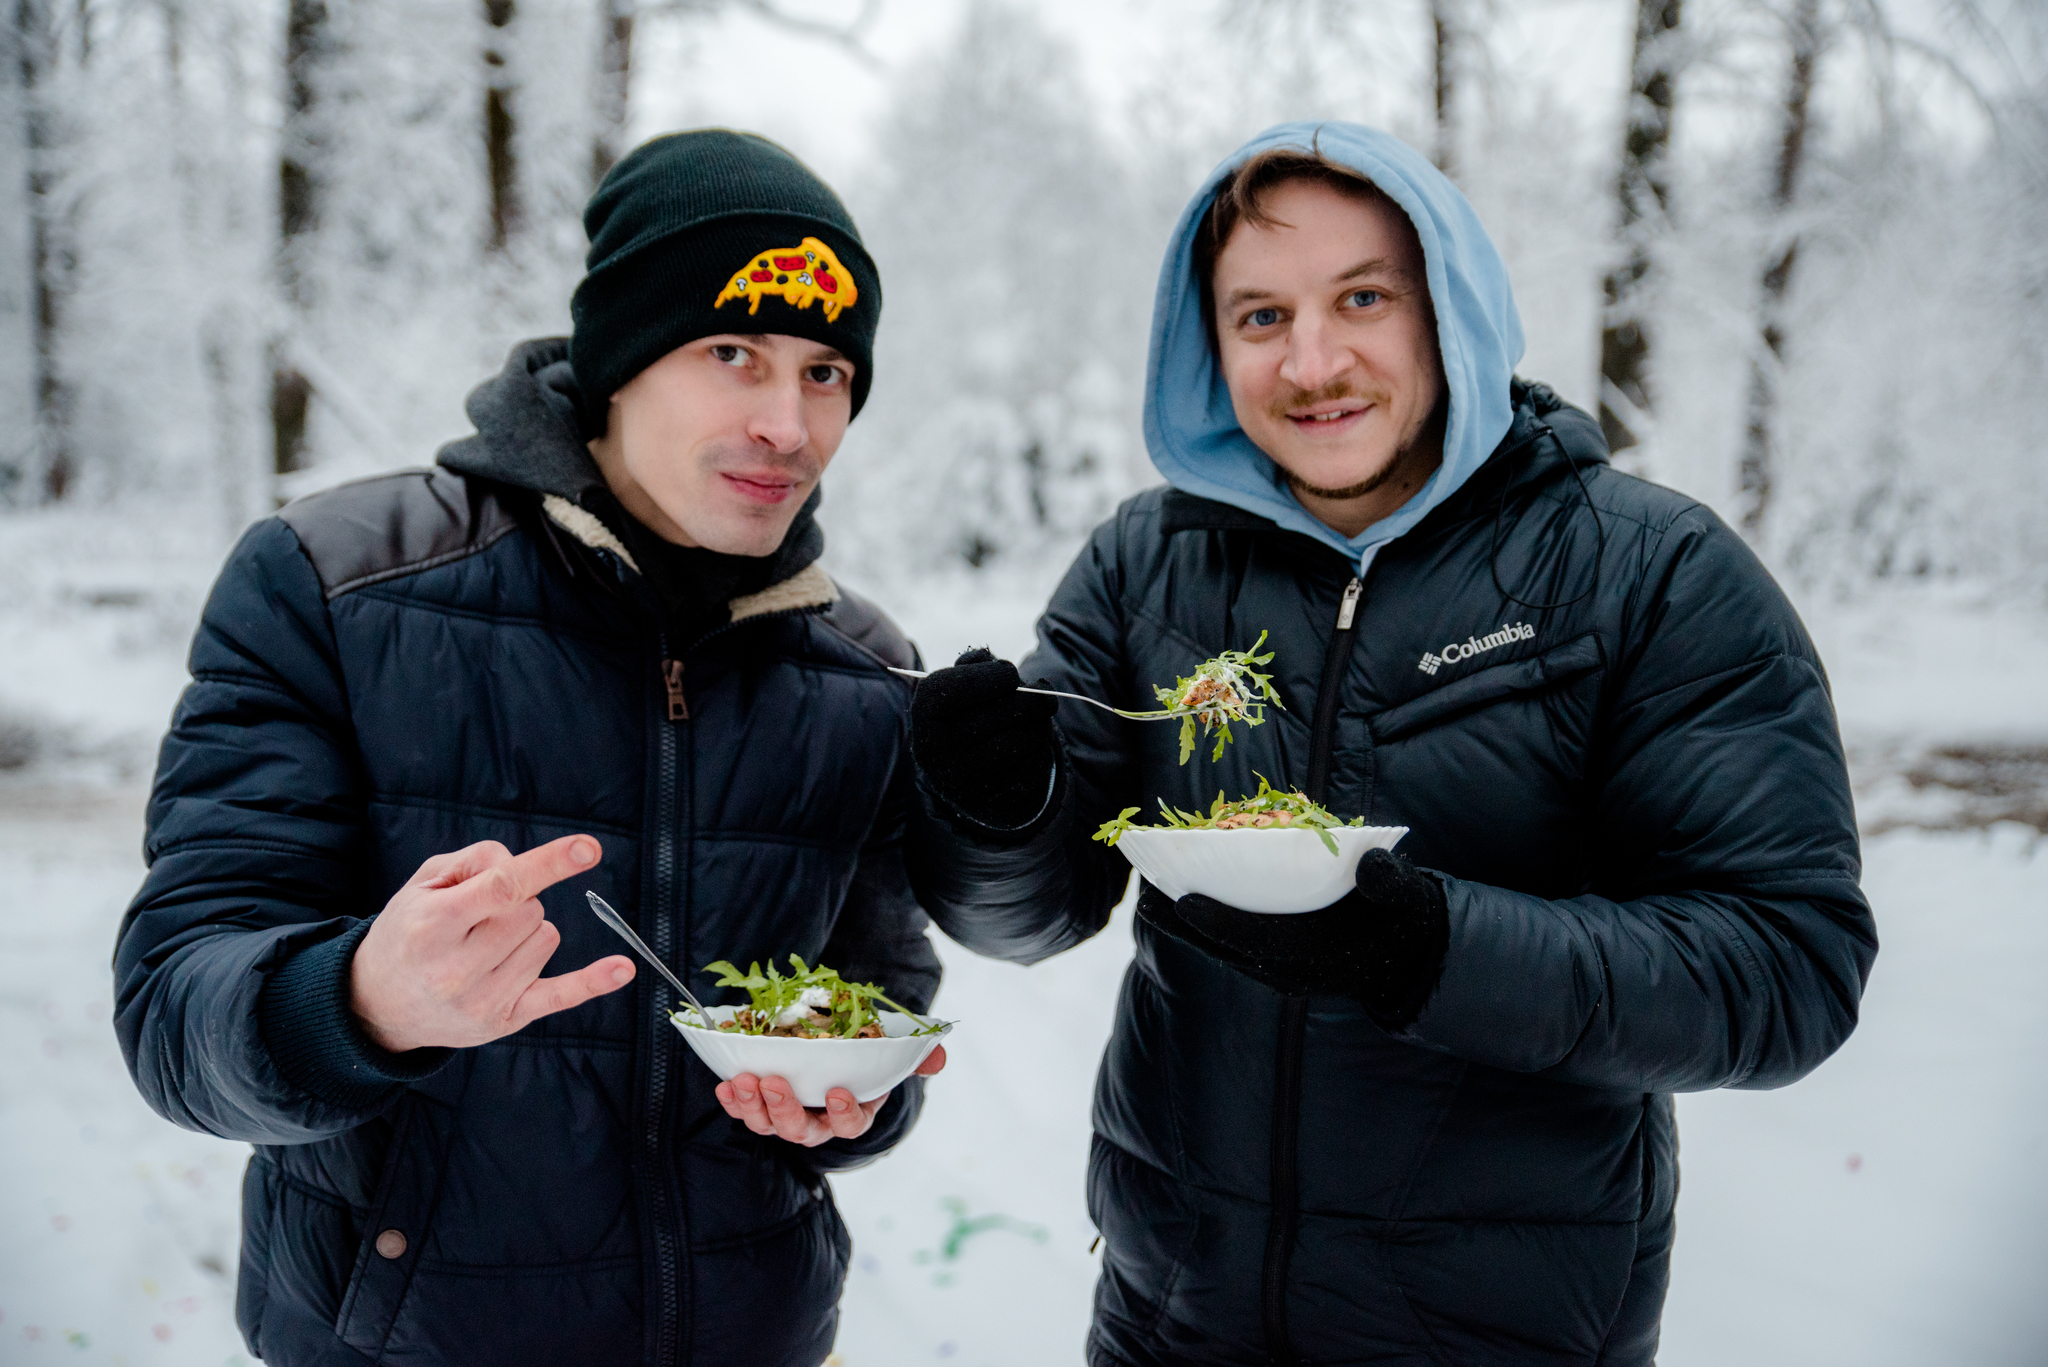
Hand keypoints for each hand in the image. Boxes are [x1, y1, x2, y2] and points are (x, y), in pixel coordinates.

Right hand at [350, 835, 635, 1052]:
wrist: (378, 1005)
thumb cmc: (408, 932)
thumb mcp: (422, 884)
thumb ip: (475, 862)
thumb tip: (527, 866)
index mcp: (433, 924)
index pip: (501, 888)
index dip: (548, 864)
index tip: (588, 848)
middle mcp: (457, 967)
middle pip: (531, 910)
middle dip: (516, 904)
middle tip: (478, 919)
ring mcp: (484, 998)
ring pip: (547, 939)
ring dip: (527, 934)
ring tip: (484, 948)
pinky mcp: (506, 1019)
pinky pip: (561, 995)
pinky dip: (593, 981)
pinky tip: (622, 968)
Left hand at [714, 1046, 947, 1147]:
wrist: (835, 1041)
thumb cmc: (866, 1050)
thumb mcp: (893, 1049)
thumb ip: (916, 1055)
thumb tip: (938, 1058)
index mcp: (854, 1111)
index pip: (851, 1124)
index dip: (843, 1113)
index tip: (836, 1092)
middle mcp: (819, 1120)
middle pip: (802, 1131)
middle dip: (785, 1111)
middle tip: (773, 1084)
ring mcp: (787, 1114)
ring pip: (769, 1124)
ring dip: (753, 1106)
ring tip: (742, 1082)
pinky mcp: (761, 1103)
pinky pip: (745, 1110)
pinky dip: (733, 1101)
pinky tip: (724, 1085)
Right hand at [908, 648, 1058, 828]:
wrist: (961, 772)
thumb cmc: (966, 712)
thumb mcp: (960, 683)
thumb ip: (976, 663)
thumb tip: (991, 659)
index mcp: (925, 710)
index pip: (954, 689)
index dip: (991, 677)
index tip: (1011, 673)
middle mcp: (935, 747)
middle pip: (995, 715)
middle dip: (1032, 700)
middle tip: (1048, 696)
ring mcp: (961, 779)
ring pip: (1017, 742)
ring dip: (1040, 725)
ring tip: (1042, 717)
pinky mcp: (989, 801)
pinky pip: (1029, 769)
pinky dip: (1041, 751)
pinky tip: (1035, 744)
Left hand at [1136, 850, 1448, 1027]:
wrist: (1409, 958)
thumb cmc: (1403, 920)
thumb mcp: (1407, 899)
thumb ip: (1393, 884)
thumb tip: (1376, 866)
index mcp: (1316, 955)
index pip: (1257, 939)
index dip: (1218, 921)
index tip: (1182, 900)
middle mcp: (1290, 969)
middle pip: (1224, 947)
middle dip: (1183, 924)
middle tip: (1143, 896)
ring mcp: (1279, 971)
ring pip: (1221, 949)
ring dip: (1186, 925)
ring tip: (1150, 896)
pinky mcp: (1274, 965)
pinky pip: (1230, 946)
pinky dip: (1204, 926)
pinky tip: (1181, 901)